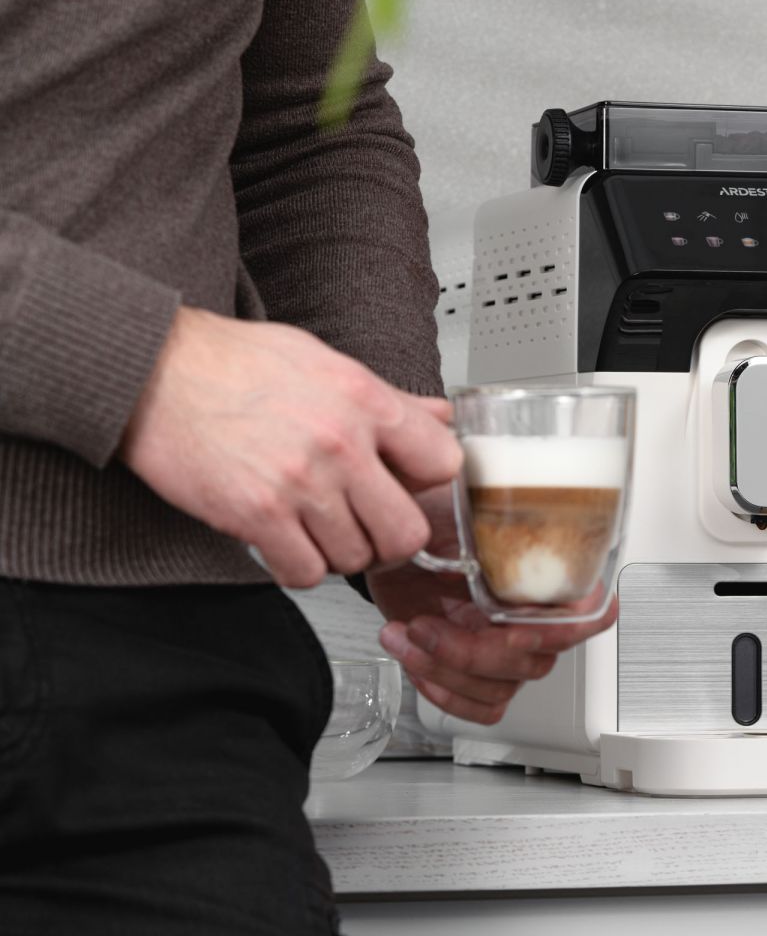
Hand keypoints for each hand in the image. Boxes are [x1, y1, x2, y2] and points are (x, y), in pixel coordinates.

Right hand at [119, 306, 460, 586]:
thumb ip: (389, 399)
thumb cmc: (234, 363)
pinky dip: (299, 567)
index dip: (429, 482)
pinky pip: (305, 572)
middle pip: (407, 530)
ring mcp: (300, 483)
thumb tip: (440, 417)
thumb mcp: (326, 363)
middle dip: (390, 537)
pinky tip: (287, 542)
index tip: (408, 485)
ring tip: (318, 528)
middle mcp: (340, 443)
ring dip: (340, 552)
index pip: (444, 463)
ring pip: (356, 559)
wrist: (153, 370)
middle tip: (368, 527)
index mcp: (365, 400)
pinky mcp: (256, 515)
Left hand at [370, 484, 615, 723]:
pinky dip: (446, 694)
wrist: (394, 541)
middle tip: (425, 623)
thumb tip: (491, 496)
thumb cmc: (429, 515)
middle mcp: (534, 614)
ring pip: (504, 687)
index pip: (586, 612)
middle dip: (470, 651)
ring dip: (445, 670)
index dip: (554, 629)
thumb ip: (484, 506)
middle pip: (534, 660)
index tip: (504, 624)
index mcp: (545, 572)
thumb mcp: (457, 498)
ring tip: (407, 634)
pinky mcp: (480, 671)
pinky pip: (485, 706)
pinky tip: (416, 660)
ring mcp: (509, 647)